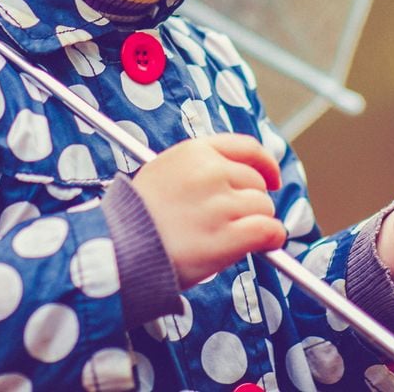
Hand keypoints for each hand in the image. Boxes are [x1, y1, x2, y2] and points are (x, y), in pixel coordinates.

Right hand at [132, 134, 286, 287]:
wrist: (120, 246)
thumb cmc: (138, 214)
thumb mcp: (165, 169)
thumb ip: (200, 166)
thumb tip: (234, 176)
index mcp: (196, 151)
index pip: (247, 147)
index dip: (265, 164)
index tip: (270, 177)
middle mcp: (211, 171)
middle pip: (256, 181)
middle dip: (251, 201)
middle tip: (233, 219)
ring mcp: (220, 203)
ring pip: (264, 207)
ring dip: (257, 222)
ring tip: (233, 235)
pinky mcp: (227, 236)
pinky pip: (268, 230)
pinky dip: (272, 238)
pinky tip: (266, 244)